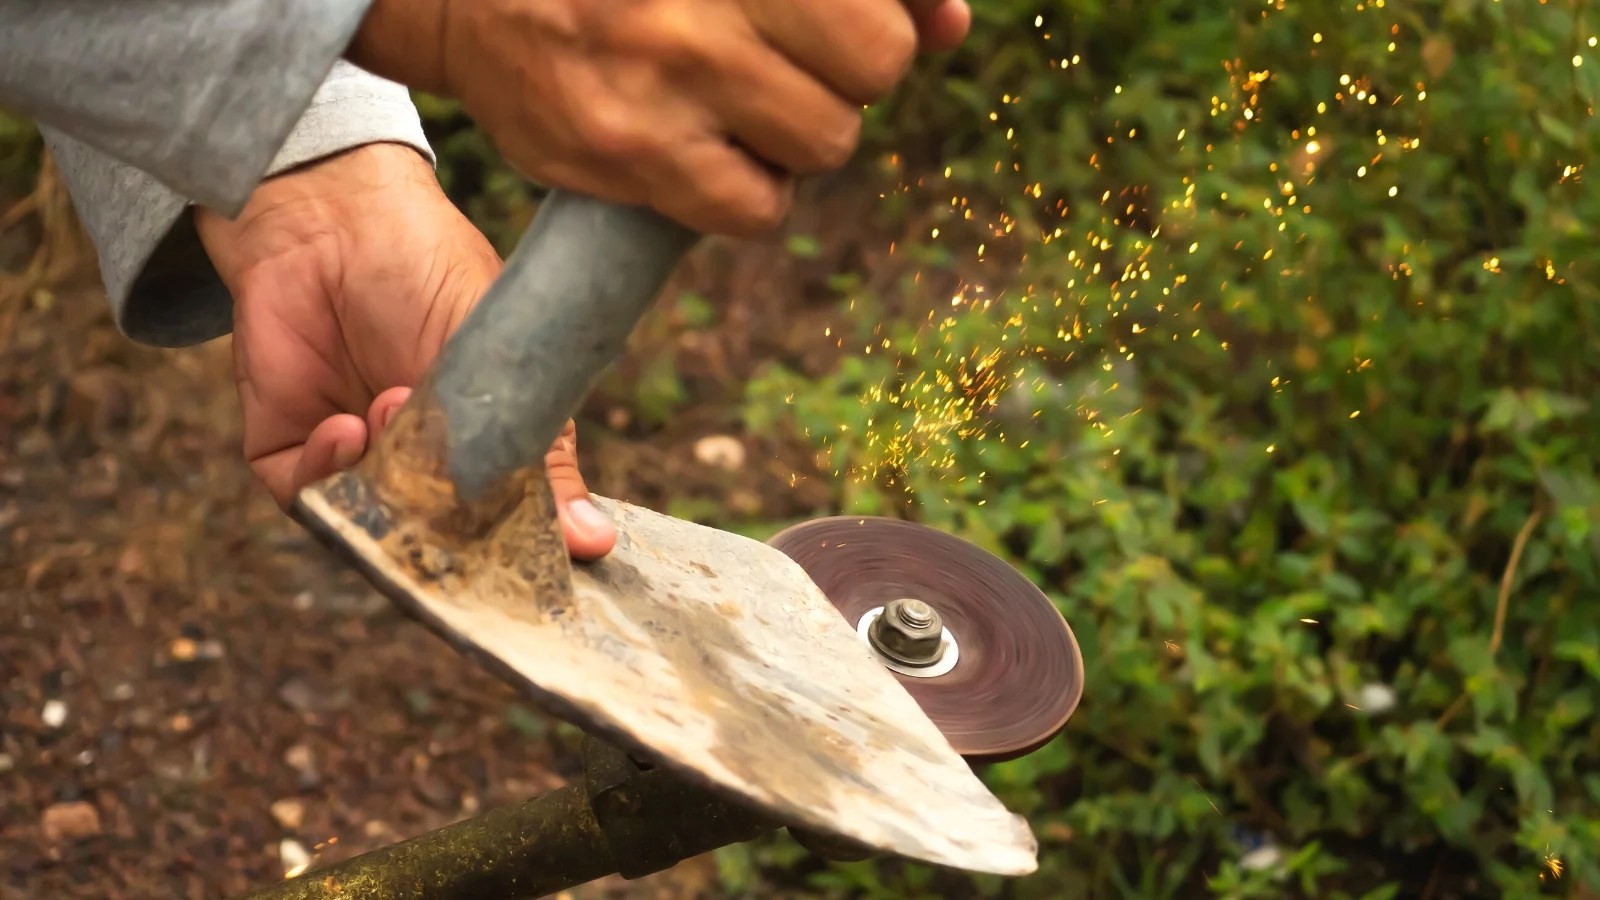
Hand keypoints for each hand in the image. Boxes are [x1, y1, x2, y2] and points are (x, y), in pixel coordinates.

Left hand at [194, 142, 617, 558]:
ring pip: (368, 525)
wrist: (326, 212)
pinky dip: (326, 477)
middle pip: (431, 541)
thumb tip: (594, 544)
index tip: (528, 562)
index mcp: (479, 446)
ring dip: (384, 486)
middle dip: (441, 525)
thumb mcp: (500, 364)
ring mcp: (354, 460)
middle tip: (451, 490)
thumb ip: (539, 457)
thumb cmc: (427, 268)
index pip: (500, 526)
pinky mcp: (288, 449)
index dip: (510, 549)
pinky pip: (305, 500)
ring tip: (394, 407)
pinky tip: (346, 427)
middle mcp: (417, 464)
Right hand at [346, 0, 970, 235]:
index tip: (832, 25)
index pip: (887, 14)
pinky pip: (758, 208)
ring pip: (828, 141)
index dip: (880, 20)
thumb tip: (951, 27)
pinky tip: (706, 154)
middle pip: (878, 66)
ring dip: (797, 133)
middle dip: (846, 73)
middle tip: (780, 57)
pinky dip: (750, 193)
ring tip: (731, 99)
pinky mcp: (627, 147)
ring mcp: (668, 68)